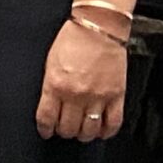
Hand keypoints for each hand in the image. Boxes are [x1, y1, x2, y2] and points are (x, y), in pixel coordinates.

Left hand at [37, 18, 126, 140]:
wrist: (98, 27)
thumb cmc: (72, 40)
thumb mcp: (50, 63)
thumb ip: (49, 86)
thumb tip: (49, 105)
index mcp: (55, 85)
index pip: (47, 118)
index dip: (45, 129)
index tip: (46, 131)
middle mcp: (76, 94)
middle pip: (68, 128)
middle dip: (64, 132)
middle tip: (64, 129)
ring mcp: (98, 96)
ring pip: (90, 130)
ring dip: (84, 134)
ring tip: (81, 131)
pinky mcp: (117, 95)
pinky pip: (113, 123)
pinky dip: (107, 132)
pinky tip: (101, 132)